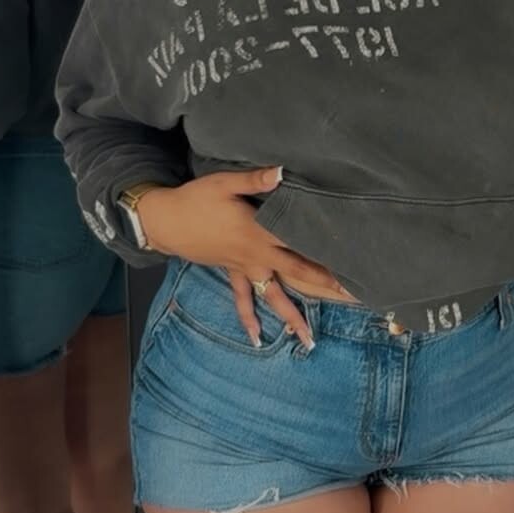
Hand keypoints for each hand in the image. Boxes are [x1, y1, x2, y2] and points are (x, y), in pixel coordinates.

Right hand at [136, 166, 356, 349]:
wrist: (164, 221)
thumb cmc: (196, 199)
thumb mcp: (224, 183)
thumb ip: (255, 179)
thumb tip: (282, 171)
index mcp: (258, 232)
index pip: (298, 243)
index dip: (322, 251)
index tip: (347, 263)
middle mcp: (255, 254)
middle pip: (295, 271)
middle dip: (322, 285)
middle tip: (348, 298)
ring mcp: (243, 267)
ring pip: (272, 295)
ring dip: (290, 316)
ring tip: (308, 341)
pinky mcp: (230, 271)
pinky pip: (241, 299)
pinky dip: (248, 318)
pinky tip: (256, 338)